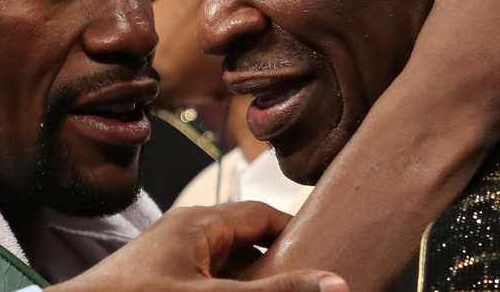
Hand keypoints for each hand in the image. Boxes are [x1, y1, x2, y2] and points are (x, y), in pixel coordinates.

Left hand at [53, 202, 347, 291]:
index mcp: (199, 223)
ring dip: (254, 283)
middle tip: (310, 284)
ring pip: (230, 266)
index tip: (328, 253)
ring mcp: (174, 258)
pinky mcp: (165, 280)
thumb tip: (335, 283)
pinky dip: (231, 291)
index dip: (297, 233)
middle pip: (249, 242)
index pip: (263, 215)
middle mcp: (188, 234)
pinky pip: (210, 280)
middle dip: (279, 266)